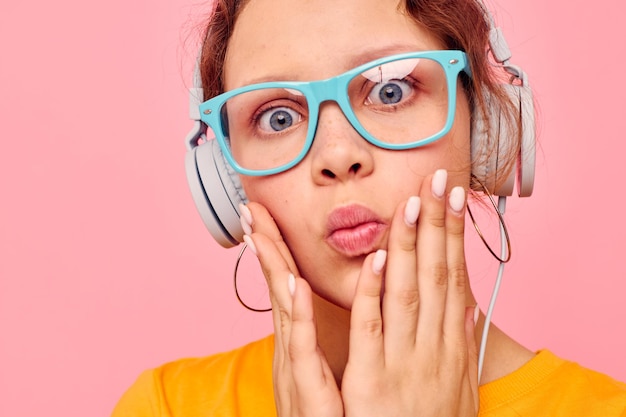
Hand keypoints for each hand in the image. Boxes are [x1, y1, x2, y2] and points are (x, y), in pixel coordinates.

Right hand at [241, 203, 342, 416]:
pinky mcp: (306, 388)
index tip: (265, 214)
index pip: (287, 282)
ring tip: (261, 232)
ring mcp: (295, 365)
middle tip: (250, 208)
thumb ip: (316, 335)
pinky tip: (294, 287)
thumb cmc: (329, 412)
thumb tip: (314, 303)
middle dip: (265, 246)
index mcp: (300, 339)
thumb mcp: (319, 367)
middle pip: (278, 286)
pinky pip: (302, 347)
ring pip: (283, 309)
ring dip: (273, 268)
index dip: (276, 247)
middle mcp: (292, 346)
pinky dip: (298, 315)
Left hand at [341, 169, 478, 416]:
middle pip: (435, 275)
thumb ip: (461, 345)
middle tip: (438, 181)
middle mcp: (432, 346)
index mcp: (451, 346)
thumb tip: (466, 308)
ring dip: (409, 245)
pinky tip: (377, 257)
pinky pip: (370, 327)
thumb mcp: (459, 388)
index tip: (454, 200)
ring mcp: (402, 360)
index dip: (454, 237)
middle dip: (437, 225)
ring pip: (406, 291)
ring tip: (412, 203)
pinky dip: (374, 291)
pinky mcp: (370, 378)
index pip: (453, 278)